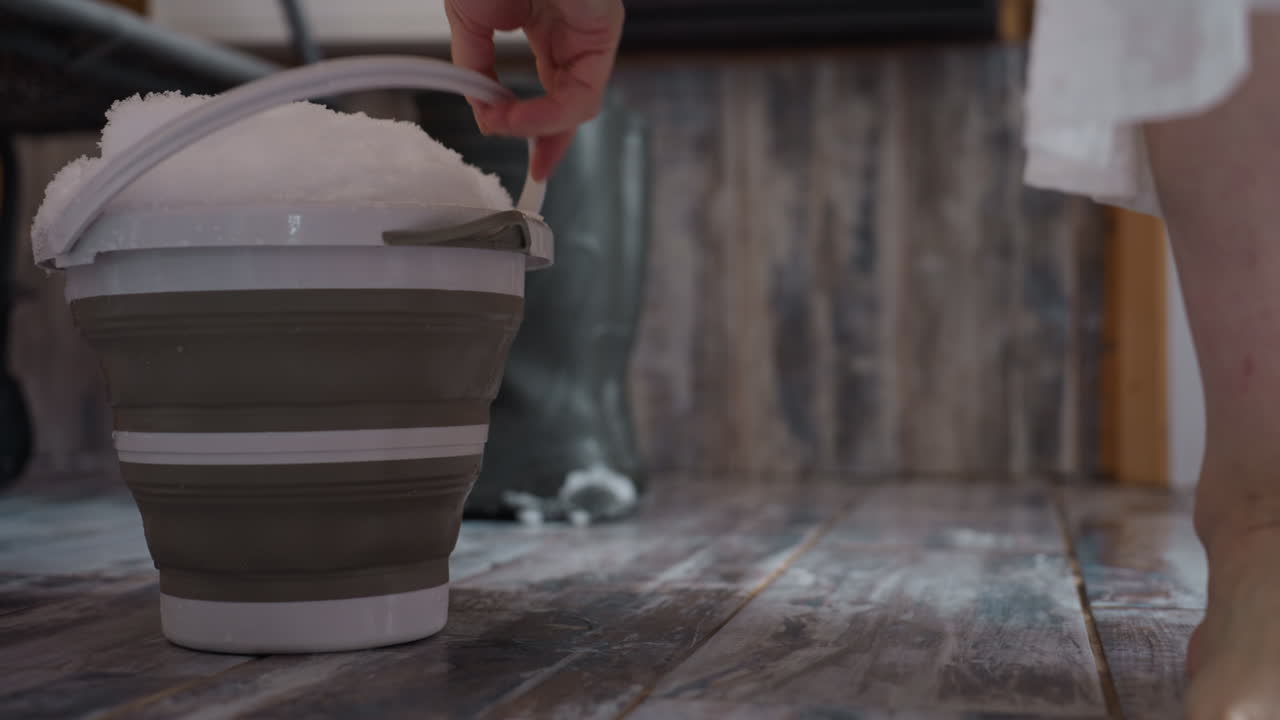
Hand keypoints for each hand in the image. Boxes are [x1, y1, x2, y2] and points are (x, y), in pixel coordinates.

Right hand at [445, 0, 623, 180]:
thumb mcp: (469, 18)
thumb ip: (476, 65)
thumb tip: (479, 106)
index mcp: (548, 27)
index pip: (552, 88)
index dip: (535, 127)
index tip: (522, 155)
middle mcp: (575, 33)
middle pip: (572, 103)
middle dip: (551, 140)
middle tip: (536, 170)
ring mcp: (593, 32)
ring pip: (578, 104)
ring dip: (537, 126)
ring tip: (500, 126)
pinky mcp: (604, 30)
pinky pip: (581, 92)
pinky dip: (547, 114)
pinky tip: (513, 116)